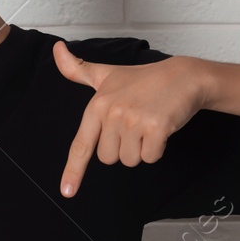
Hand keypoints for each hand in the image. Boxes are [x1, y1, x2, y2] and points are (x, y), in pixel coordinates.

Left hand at [52, 39, 201, 197]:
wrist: (183, 76)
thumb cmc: (143, 79)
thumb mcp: (107, 74)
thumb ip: (78, 69)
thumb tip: (55, 49)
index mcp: (97, 105)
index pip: (81, 144)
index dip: (73, 171)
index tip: (67, 191)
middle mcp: (112, 113)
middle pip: (109, 158)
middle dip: (123, 147)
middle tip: (135, 124)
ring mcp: (134, 121)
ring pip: (129, 160)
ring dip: (141, 149)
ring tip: (148, 123)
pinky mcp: (156, 128)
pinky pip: (150, 158)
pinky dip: (157, 149)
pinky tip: (161, 128)